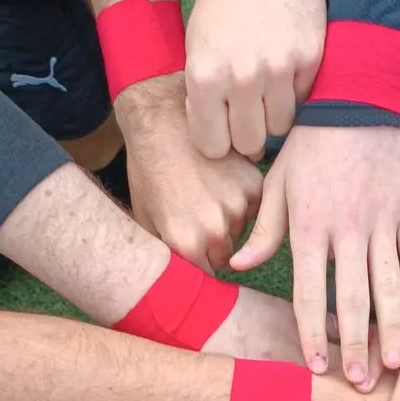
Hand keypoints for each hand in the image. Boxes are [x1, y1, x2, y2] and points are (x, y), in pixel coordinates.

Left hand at [118, 80, 262, 269]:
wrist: (163, 122)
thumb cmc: (148, 170)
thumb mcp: (145, 218)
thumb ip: (164, 254)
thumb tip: (176, 278)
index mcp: (187, 245)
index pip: (204, 276)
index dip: (197, 265)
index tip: (191, 252)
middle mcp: (216, 231)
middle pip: (225, 256)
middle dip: (214, 244)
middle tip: (197, 217)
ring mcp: (239, 206)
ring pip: (241, 230)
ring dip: (230, 220)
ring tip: (208, 194)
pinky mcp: (254, 185)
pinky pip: (254, 206)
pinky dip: (242, 198)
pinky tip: (222, 180)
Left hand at [184, 0, 325, 158]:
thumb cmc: (219, 5)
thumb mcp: (195, 50)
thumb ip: (205, 98)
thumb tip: (223, 143)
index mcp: (205, 77)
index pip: (213, 147)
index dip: (219, 140)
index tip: (223, 126)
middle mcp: (243, 77)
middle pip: (251, 144)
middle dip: (249, 134)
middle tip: (248, 113)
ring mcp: (280, 68)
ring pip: (282, 127)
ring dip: (275, 114)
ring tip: (268, 89)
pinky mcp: (310, 57)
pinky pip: (304, 99)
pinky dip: (296, 91)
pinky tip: (286, 67)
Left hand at [232, 124, 399, 386]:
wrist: (358, 96)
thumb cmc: (311, 142)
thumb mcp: (279, 183)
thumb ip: (264, 230)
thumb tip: (236, 265)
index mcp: (309, 226)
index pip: (307, 292)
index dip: (312, 333)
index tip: (317, 367)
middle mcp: (347, 229)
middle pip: (351, 298)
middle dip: (356, 344)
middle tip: (362, 382)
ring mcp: (382, 221)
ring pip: (390, 285)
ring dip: (394, 329)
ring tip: (398, 365)